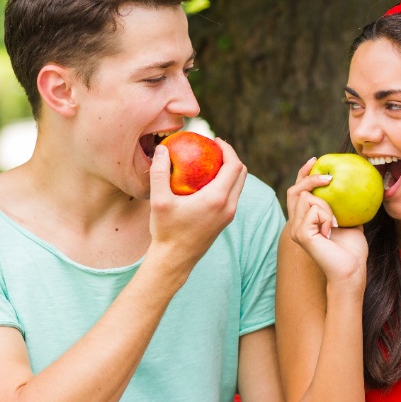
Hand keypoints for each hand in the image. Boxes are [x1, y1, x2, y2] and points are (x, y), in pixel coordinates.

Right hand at [148, 139, 246, 271]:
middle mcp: (228, 206)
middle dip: (232, 157)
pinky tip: (205, 181)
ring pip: (238, 186)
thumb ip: (159, 172)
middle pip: (242, 174)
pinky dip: (225, 184)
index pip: (234, 166)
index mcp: (217, 198)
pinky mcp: (225, 222)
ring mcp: (229, 215)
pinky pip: (231, 196)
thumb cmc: (166, 231)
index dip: (228, 149)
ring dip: (230, 171)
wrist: (174, 261)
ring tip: (210, 162)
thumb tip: (162, 148)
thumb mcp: (158, 200)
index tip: (214, 141)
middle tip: (214, 148)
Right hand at [286, 157, 367, 289]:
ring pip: (308, 198)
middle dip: (310, 179)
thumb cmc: (352, 249)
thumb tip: (353, 183)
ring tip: (335, 223)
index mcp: (305, 220)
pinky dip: (327, 217)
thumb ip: (344, 204)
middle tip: (329, 179)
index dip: (303, 174)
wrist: (352, 269)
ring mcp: (296, 230)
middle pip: (295, 190)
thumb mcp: (349, 219)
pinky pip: (314, 211)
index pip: (297, 191)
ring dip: (327, 206)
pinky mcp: (300, 234)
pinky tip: (331, 231)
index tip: (315, 161)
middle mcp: (296, 224)